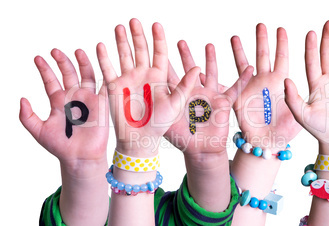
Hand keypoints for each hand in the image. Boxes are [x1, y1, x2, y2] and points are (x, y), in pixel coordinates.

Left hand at [20, 48, 108, 169]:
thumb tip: (22, 99)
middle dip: (62, 61)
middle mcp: (73, 97)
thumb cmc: (60, 146)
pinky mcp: (102, 104)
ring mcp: (88, 99)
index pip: (51, 80)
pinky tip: (103, 62)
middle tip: (55, 50)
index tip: (37, 58)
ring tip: (77, 51)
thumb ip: (27, 116)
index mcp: (58, 101)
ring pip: (86, 76)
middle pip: (68, 73)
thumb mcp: (39, 131)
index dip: (44, 69)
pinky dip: (104, 74)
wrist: (80, 157)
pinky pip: (104, 86)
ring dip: (83, 63)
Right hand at [96, 19, 197, 154]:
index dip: (158, 38)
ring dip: (121, 41)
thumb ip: (185, 85)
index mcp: (159, 77)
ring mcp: (128, 79)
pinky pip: (108, 69)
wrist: (140, 139)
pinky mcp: (114, 87)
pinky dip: (104, 57)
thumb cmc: (160, 124)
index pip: (159, 52)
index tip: (156, 24)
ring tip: (119, 26)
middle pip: (141, 49)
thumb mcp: (176, 104)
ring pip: (124, 55)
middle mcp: (143, 75)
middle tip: (134, 20)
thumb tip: (198, 67)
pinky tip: (101, 45)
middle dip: (137, 35)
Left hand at [165, 40, 252, 156]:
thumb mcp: (168, 122)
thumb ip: (160, 107)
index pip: (171, 77)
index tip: (158, 49)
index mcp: (180, 97)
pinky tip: (249, 68)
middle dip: (185, 56)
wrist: (201, 150)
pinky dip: (243, 80)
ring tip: (209, 45)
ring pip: (211, 73)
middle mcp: (195, 93)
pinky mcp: (224, 102)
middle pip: (190, 70)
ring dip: (210, 59)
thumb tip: (145, 94)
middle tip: (180, 42)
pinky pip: (235, 89)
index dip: (166, 64)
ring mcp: (210, 96)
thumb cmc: (183, 139)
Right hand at [231, 24, 300, 150]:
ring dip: (239, 50)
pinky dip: (226, 72)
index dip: (281, 43)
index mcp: (280, 83)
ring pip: (243, 64)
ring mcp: (250, 88)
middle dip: (261, 39)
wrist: (267, 143)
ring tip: (235, 37)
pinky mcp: (238, 97)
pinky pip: (230, 82)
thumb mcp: (298, 113)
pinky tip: (218, 62)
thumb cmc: (285, 131)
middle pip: (262, 55)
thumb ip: (294, 98)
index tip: (281, 29)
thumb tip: (287, 81)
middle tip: (260, 25)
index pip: (281, 57)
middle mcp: (264, 82)